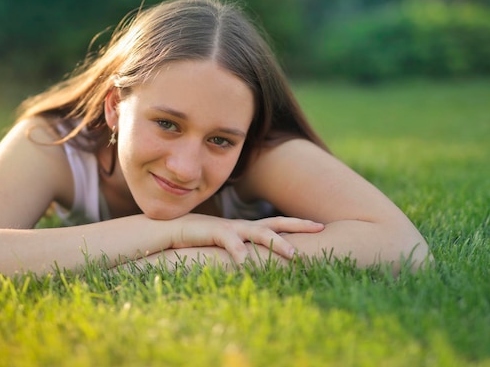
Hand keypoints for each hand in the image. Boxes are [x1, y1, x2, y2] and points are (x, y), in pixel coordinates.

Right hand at [171, 215, 324, 263]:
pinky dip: (241, 254)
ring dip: (278, 243)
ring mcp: (231, 228)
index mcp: (245, 229)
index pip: (276, 224)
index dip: (297, 225)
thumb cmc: (196, 241)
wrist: (169, 230)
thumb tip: (254, 265)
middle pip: (275, 222)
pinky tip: (247, 266)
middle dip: (298, 225)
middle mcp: (242, 226)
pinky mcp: (215, 232)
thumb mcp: (221, 247)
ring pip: (260, 233)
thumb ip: (238, 252)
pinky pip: (232, 244)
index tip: (319, 226)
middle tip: (320, 227)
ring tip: (294, 255)